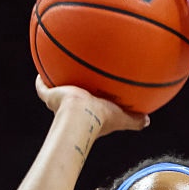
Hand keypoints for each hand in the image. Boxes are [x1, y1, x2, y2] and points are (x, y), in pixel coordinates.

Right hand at [35, 75, 149, 136]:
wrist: (81, 116)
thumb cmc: (101, 119)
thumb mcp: (121, 118)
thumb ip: (133, 120)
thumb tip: (147, 121)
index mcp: (87, 114)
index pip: (87, 107)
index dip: (90, 103)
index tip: (92, 96)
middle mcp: (71, 109)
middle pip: (70, 99)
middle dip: (72, 92)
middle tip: (76, 81)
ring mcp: (59, 102)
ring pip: (55, 91)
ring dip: (55, 83)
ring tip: (57, 70)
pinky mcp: (50, 95)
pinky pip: (42, 86)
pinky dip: (40, 79)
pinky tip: (41, 69)